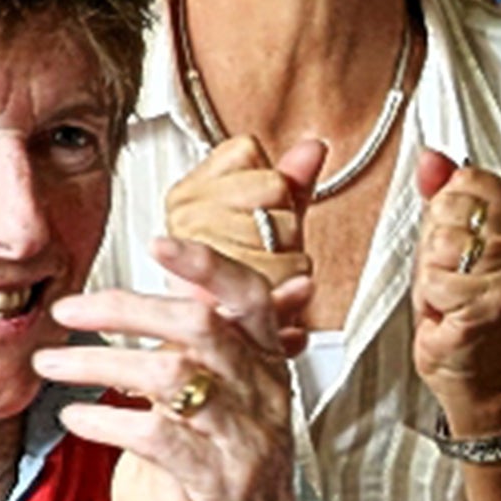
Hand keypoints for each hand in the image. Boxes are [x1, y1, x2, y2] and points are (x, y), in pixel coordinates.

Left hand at [38, 237, 324, 500]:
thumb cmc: (243, 492)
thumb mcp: (242, 415)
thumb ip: (219, 361)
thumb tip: (183, 305)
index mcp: (271, 372)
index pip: (249, 296)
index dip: (206, 264)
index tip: (155, 241)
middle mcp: (267, 398)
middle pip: (201, 324)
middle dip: (127, 308)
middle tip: (67, 310)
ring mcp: (248, 442)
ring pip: (175, 377)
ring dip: (101, 363)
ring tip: (50, 365)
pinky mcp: (222, 487)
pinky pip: (161, 441)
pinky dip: (110, 423)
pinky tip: (75, 420)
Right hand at [165, 136, 323, 351]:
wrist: (213, 353)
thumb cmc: (238, 285)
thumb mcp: (267, 222)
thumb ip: (292, 181)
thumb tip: (313, 147)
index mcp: (187, 194)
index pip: (252, 156)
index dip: (271, 186)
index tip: (256, 211)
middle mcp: (186, 218)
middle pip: (272, 189)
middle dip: (282, 226)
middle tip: (260, 251)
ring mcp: (195, 254)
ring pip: (282, 232)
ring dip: (287, 263)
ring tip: (262, 279)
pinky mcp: (213, 299)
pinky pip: (282, 277)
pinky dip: (292, 298)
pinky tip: (278, 304)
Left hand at [411, 150, 500, 437]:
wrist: (476, 370)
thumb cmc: (465, 305)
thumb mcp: (451, 237)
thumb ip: (442, 193)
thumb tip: (431, 157)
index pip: (466, 179)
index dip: (447, 212)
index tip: (462, 244)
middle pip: (448, 209)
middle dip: (436, 245)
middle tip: (455, 274)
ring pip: (437, 244)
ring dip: (432, 274)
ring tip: (452, 294)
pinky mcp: (490, 303)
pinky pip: (432, 280)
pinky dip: (430, 301)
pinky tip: (451, 313)